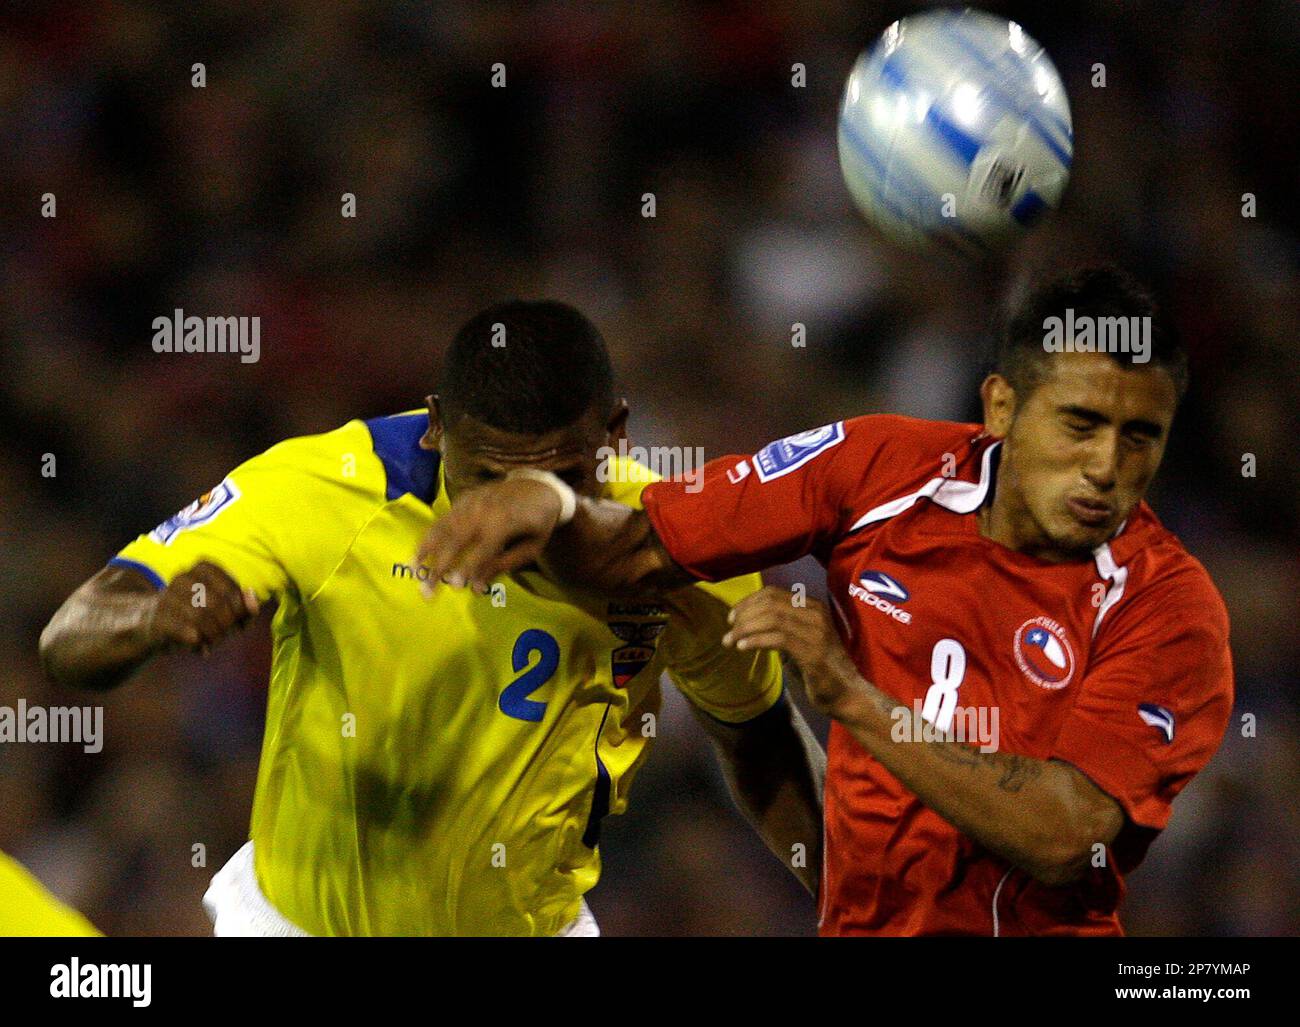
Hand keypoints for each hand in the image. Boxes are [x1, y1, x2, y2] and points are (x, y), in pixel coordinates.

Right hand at [146, 561, 258, 654]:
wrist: (156, 624)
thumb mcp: (226, 609)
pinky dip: (197, 641)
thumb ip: (245, 606)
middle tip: (224, 636)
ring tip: (212, 641)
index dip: (239, 612)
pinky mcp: (157, 617)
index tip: (237, 623)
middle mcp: (184, 577)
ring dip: (213, 635)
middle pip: (217, 604)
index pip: (232, 591)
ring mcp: (167, 596)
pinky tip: (198, 645)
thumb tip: (253, 601)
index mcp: (204, 568)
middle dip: (226, 625)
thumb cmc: (199, 615)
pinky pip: (183, 629)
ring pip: (200, 616)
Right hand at [415, 477, 564, 594]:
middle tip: (426, 590)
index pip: (482, 549)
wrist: (538, 486)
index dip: (468, 568)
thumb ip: (505, 564)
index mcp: (505, 522)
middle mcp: (484, 510)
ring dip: (426, 549)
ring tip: (413, 569)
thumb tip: (477, 587)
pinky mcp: (465, 498)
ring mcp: (472, 501)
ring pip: (443, 527)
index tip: (454, 586)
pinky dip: (430, 534)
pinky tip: (420, 551)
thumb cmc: (539, 522)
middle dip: (439, 566)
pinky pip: (444, 517)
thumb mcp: (532, 547)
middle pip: (456, 540)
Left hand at [722, 586, 862, 716]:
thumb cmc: (819, 668)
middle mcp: (816, 613)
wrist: (847, 694)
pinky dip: (756, 641)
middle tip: (728, 631)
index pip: (773, 593)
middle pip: (770, 603)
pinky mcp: (813, 652)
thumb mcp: (799, 640)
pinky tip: (742, 648)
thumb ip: (780, 627)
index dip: (748, 602)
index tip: (732, 617)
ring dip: (745, 629)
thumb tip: (747, 621)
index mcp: (813, 606)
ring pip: (772, 618)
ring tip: (729, 641)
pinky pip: (778, 638)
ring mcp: (816, 632)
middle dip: (744, 615)